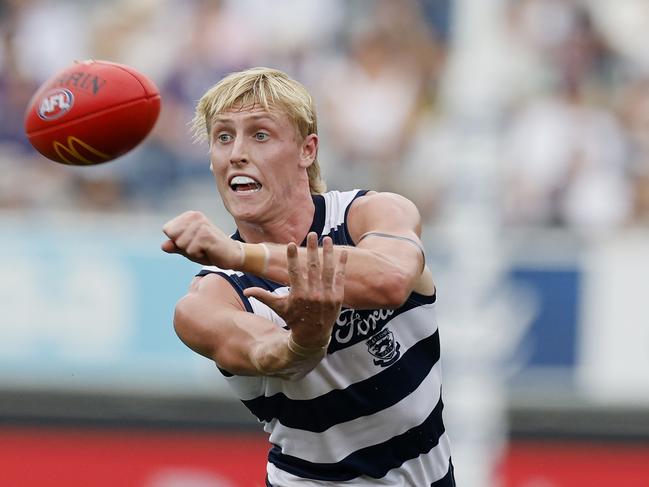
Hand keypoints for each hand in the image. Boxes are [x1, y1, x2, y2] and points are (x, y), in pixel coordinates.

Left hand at [161, 211, 241, 267]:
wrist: (231, 255)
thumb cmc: (209, 250)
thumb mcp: (188, 248)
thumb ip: (175, 246)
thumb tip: (163, 246)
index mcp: (189, 216)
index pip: (168, 230)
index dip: (177, 241)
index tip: (193, 242)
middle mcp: (195, 216)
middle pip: (173, 237)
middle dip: (184, 247)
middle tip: (200, 246)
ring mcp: (201, 224)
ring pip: (181, 244)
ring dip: (192, 251)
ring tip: (205, 248)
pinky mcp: (207, 234)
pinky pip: (191, 250)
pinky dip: (198, 254)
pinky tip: (209, 250)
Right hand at [244, 233, 346, 347]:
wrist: (312, 336)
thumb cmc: (293, 319)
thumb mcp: (278, 307)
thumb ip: (263, 296)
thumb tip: (245, 291)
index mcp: (297, 295)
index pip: (294, 272)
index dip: (292, 257)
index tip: (292, 244)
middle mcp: (313, 294)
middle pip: (312, 267)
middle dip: (312, 249)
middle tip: (312, 233)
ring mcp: (326, 296)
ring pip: (328, 270)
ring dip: (328, 253)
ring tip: (327, 238)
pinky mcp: (337, 297)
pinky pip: (340, 278)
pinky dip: (341, 265)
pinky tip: (343, 252)